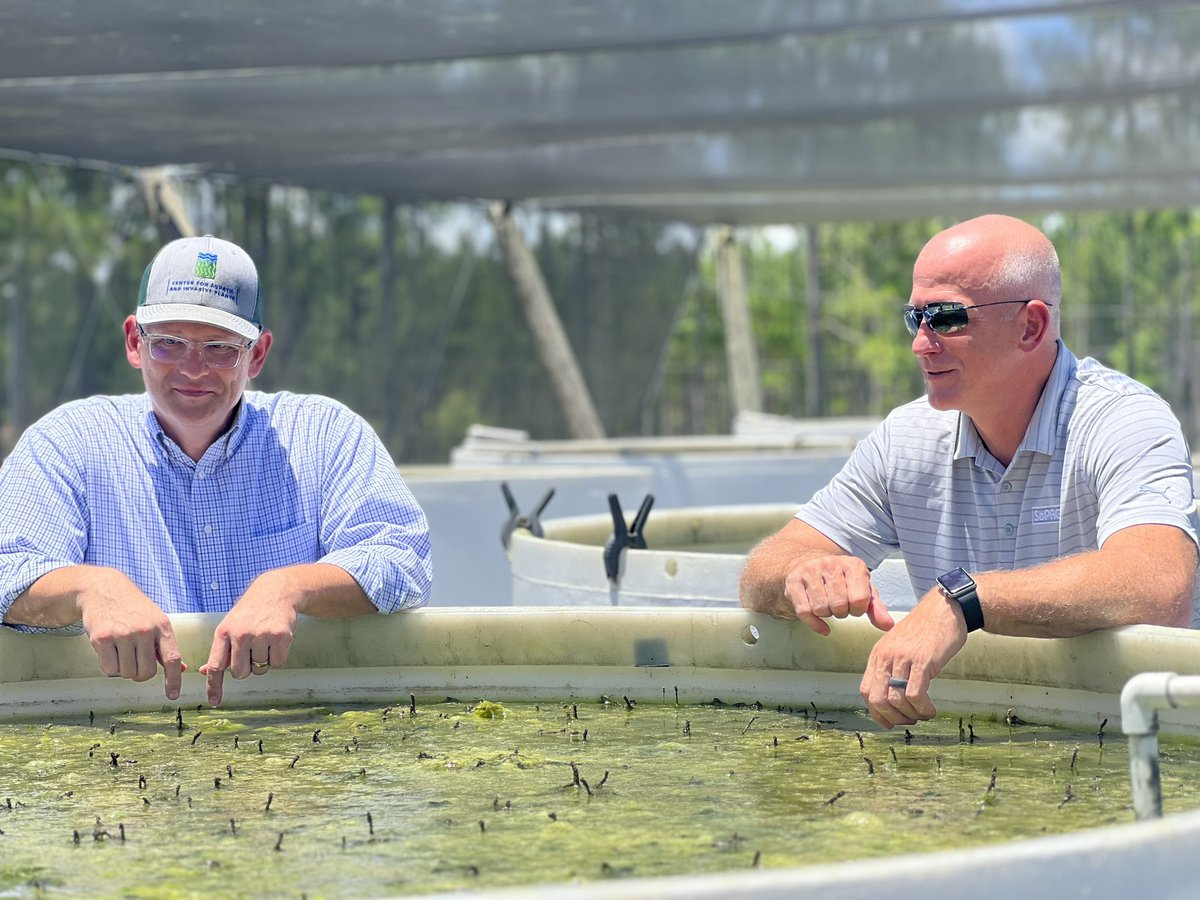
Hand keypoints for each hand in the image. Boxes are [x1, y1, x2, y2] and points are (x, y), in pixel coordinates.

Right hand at [77, 571, 184, 700]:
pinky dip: (109, 666)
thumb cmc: (133, 608)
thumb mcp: (156, 620)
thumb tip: (181, 668)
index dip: (173, 680)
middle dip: (140, 674)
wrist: (103, 590)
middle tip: (134, 663)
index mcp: (162, 626)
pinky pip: (109, 668)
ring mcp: (123, 634)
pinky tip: (109, 651)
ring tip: (121, 652)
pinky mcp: (102, 638)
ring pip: (127, 673)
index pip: (172, 659)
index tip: (172, 695)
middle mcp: (145, 630)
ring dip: (123, 670)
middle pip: (146, 672)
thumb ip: (165, 645)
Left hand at [200, 572, 299, 706]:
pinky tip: (276, 640)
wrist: (276, 591)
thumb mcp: (229, 627)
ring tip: (265, 640)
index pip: (216, 665)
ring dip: (263, 661)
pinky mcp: (281, 636)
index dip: (214, 686)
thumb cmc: (249, 613)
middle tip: (251, 650)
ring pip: (260, 669)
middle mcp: (241, 634)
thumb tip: (206, 672)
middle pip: (240, 673)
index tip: (214, 702)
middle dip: (246, 667)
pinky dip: (278, 657)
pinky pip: (277, 663)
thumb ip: (220, 651)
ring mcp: (262, 635)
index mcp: (224, 633)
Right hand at [782, 555, 894, 635]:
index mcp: (852, 565)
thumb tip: (888, 625)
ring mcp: (809, 571)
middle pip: (839, 606)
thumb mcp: (861, 589)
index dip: (858, 610)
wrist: (805, 563)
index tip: (855, 605)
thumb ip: (876, 607)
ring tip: (828, 606)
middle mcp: (830, 564)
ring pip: (821, 609)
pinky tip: (821, 623)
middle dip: (841, 612)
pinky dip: (814, 623)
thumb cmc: (840, 580)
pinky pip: (804, 612)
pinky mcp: (793, 582)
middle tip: (840, 606)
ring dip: (826, 614)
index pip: (860, 600)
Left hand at [859, 590, 967, 727]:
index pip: (866, 691)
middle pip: (878, 699)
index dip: (876, 712)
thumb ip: (891, 668)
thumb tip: (892, 700)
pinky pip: (915, 694)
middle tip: (909, 720)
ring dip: (911, 715)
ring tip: (923, 714)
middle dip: (893, 718)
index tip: (890, 721)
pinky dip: (923, 708)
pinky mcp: (922, 661)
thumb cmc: (925, 630)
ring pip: (897, 700)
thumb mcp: (899, 647)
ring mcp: (903, 658)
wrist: (944, 609)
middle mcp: (886, 656)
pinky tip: (931, 709)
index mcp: (878, 655)